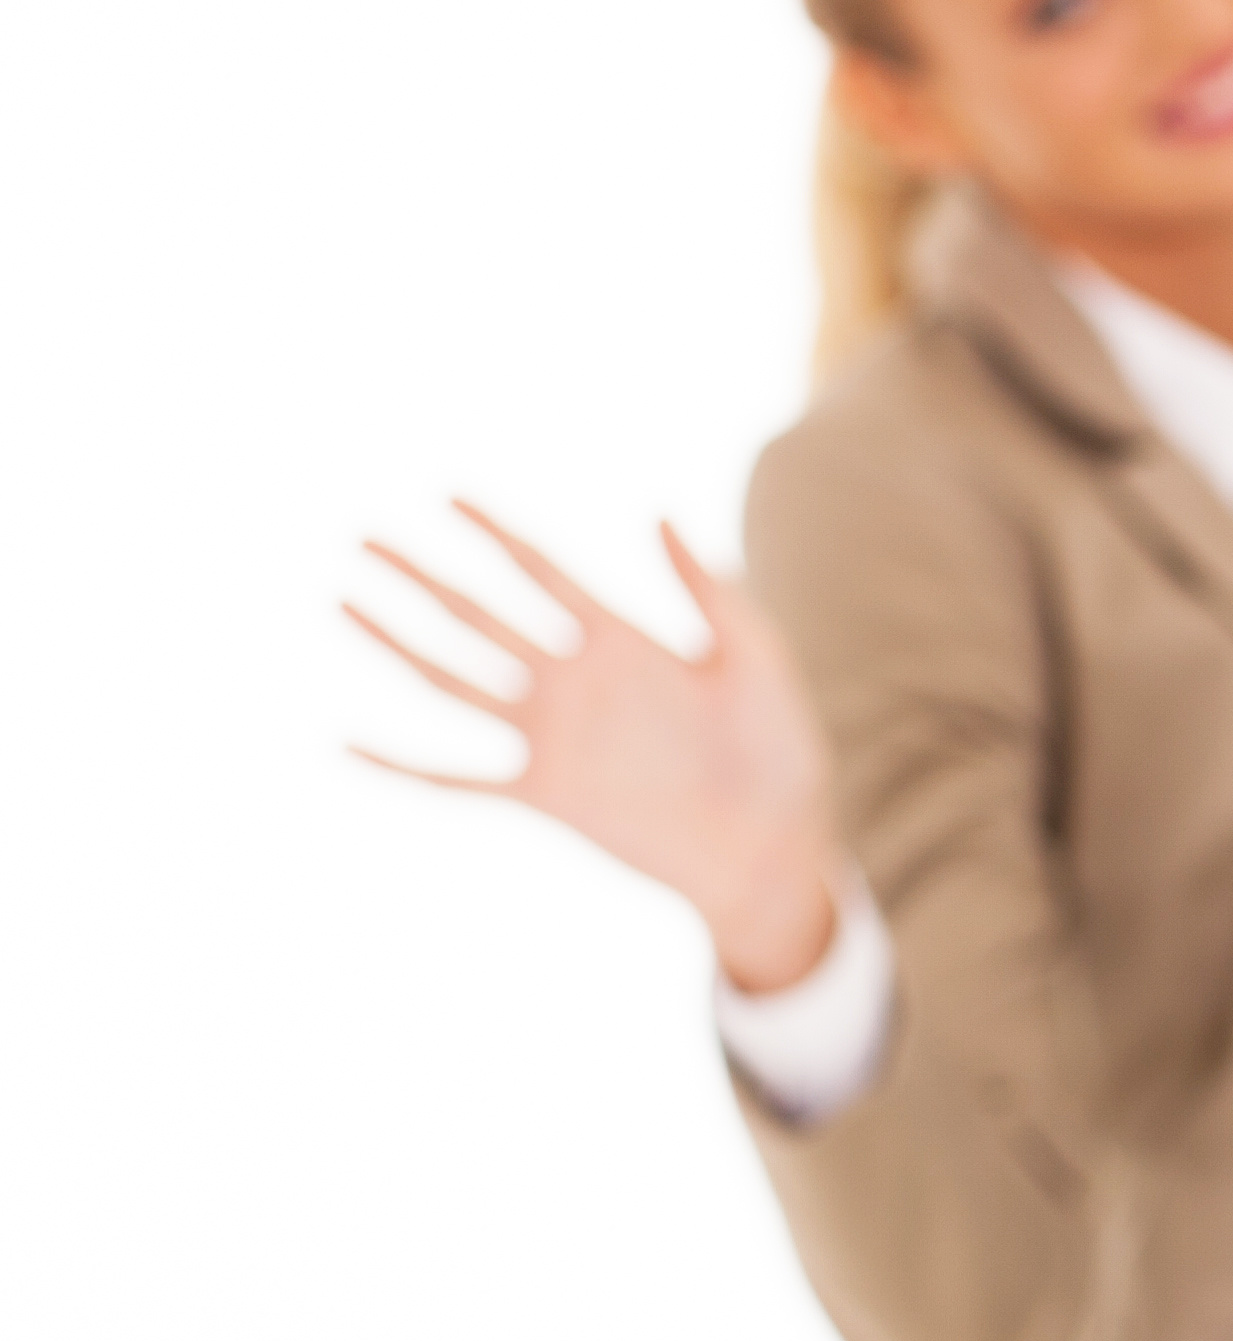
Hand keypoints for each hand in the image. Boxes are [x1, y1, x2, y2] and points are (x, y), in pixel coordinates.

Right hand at [349, 507, 843, 990]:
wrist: (773, 844)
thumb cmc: (779, 750)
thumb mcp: (754, 657)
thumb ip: (711, 590)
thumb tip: (660, 514)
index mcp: (622, 641)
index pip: (543, 573)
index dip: (497, 533)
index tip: (450, 496)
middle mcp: (575, 681)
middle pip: (481, 616)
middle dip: (424, 577)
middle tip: (366, 539)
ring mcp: (553, 736)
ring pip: (454, 680)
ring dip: (398, 643)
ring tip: (345, 602)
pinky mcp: (545, 793)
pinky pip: (456, 777)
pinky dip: (402, 764)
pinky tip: (350, 745)